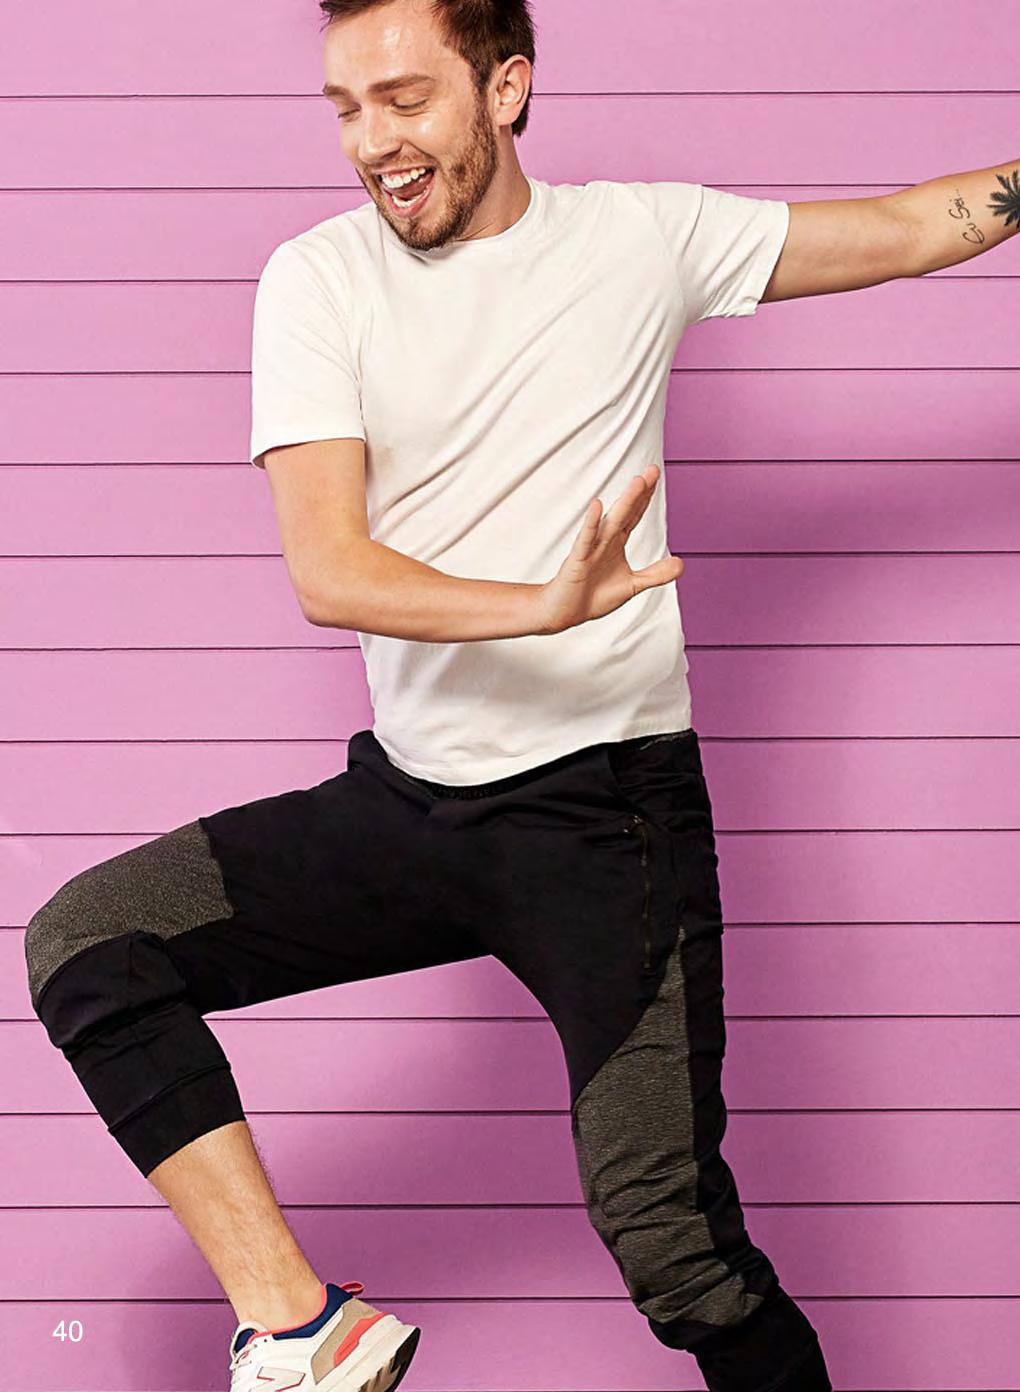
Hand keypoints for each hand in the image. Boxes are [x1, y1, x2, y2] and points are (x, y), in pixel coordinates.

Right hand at [531, 464, 684, 635]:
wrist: (564, 613)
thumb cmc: (593, 596)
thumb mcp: (633, 585)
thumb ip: (656, 574)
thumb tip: (681, 563)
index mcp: (616, 543)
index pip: (634, 515)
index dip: (645, 497)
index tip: (655, 475)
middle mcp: (605, 541)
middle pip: (626, 512)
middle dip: (640, 492)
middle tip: (652, 470)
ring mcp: (591, 549)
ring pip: (611, 522)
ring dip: (625, 503)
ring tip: (637, 482)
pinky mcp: (577, 560)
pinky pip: (585, 540)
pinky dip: (591, 523)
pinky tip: (597, 506)